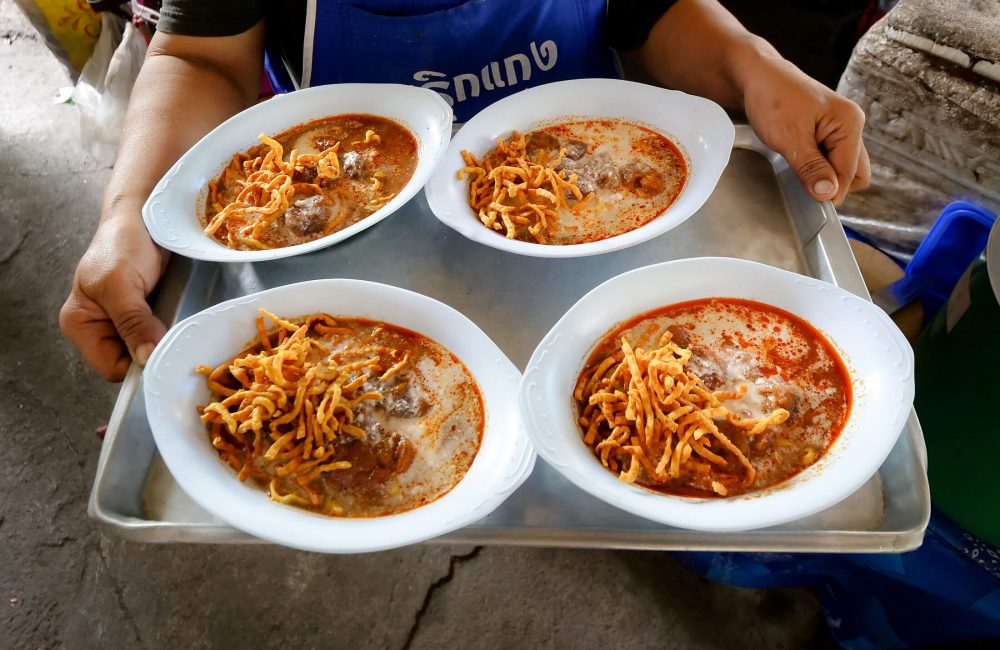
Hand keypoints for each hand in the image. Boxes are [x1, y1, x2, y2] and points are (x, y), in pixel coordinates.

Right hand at [60, 217, 169, 380]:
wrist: (141, 217)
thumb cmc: (123, 244)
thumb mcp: (121, 283)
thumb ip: (131, 322)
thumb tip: (145, 359)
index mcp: (80, 324)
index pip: (110, 367)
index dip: (137, 363)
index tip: (162, 349)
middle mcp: (98, 328)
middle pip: (130, 361)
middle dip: (151, 351)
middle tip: (174, 333)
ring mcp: (121, 322)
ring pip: (147, 350)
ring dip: (163, 340)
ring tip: (176, 322)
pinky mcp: (142, 314)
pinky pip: (157, 335)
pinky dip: (169, 330)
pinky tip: (178, 318)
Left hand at [741, 56, 869, 205]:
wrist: (756, 77)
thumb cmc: (772, 98)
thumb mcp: (789, 138)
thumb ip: (811, 168)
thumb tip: (828, 194)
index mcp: (850, 123)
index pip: (849, 173)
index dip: (829, 191)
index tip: (808, 200)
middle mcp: (851, 125)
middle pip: (855, 173)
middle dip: (832, 184)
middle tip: (802, 182)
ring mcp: (840, 129)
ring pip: (842, 167)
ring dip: (823, 175)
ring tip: (796, 165)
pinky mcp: (827, 133)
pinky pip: (831, 159)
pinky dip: (817, 167)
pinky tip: (797, 161)